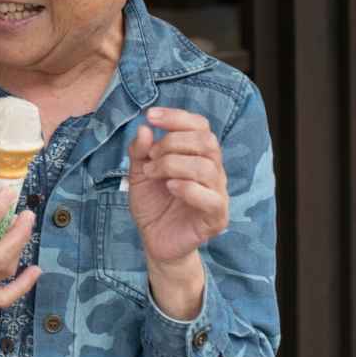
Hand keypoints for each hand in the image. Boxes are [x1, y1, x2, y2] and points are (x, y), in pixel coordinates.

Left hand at [127, 107, 227, 317]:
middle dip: (173, 142)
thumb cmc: (152, 203)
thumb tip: (145, 128)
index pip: (200, 126)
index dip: (177, 117)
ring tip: (153, 174)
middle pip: (206, 141)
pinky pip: (211, 198)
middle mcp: (213, 171)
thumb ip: (140, 151)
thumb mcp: (138, 173)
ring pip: (207, 167)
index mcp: (198, 155)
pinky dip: (188, 188)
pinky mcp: (216, 218)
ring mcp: (217, 194)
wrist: (154, 240)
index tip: (151, 116)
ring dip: (173, 164)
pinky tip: (170, 187)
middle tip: (150, 158)